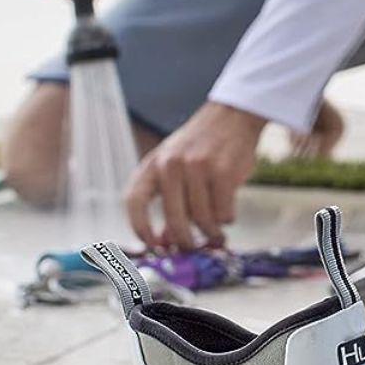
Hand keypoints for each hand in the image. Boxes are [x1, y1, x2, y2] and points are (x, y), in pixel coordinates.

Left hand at [125, 102, 266, 247]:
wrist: (231, 116)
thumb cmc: (201, 146)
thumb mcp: (175, 166)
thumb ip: (168, 200)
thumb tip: (166, 240)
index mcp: (153, 164)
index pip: (134, 201)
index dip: (139, 227)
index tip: (151, 244)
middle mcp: (171, 165)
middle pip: (173, 220)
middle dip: (185, 242)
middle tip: (193, 248)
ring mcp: (197, 167)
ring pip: (202, 219)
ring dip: (211, 233)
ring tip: (215, 234)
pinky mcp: (223, 172)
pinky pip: (223, 212)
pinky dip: (226, 221)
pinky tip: (226, 216)